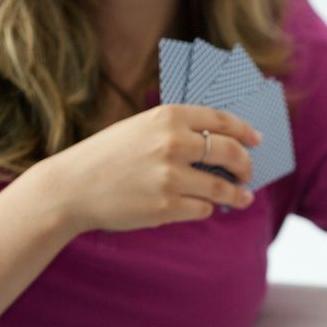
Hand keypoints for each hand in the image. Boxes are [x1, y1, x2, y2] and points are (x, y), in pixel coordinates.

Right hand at [34, 104, 261, 234]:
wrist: (71, 188)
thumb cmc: (107, 157)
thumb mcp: (141, 128)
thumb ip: (177, 131)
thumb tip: (222, 145)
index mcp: (168, 117)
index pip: (222, 121)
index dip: (245, 131)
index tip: (256, 140)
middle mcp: (173, 144)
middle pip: (230, 153)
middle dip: (246, 165)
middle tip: (248, 173)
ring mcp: (170, 177)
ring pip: (222, 187)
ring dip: (237, 194)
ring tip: (242, 197)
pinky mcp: (165, 207)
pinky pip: (202, 209)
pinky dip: (207, 208)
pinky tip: (204, 207)